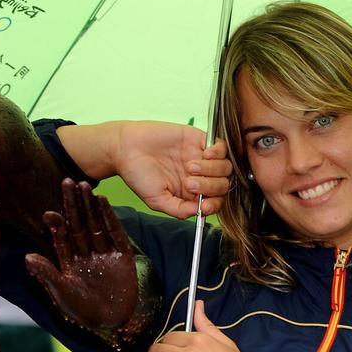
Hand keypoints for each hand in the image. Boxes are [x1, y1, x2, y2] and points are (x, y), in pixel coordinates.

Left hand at [26, 180, 147, 345]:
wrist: (114, 322)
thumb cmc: (84, 311)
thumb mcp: (63, 294)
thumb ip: (47, 275)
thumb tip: (26, 257)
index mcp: (69, 262)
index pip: (62, 239)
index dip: (56, 225)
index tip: (49, 213)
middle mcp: (86, 254)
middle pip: (78, 224)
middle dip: (73, 205)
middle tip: (67, 181)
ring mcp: (104, 253)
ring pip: (95, 224)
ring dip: (90, 206)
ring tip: (84, 185)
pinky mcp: (122, 256)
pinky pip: (115, 233)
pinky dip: (109, 217)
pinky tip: (103, 201)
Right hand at [113, 122, 231, 218]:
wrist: (125, 148)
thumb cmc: (138, 174)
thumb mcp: (157, 200)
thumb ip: (179, 209)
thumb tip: (200, 212)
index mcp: (190, 193)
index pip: (214, 201)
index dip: (214, 205)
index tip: (205, 206)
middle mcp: (199, 176)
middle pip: (222, 185)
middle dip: (210, 186)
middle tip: (189, 182)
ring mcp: (201, 158)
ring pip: (225, 167)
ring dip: (212, 170)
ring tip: (189, 166)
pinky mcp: (199, 139)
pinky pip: (221, 147)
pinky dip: (218, 152)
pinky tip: (204, 154)